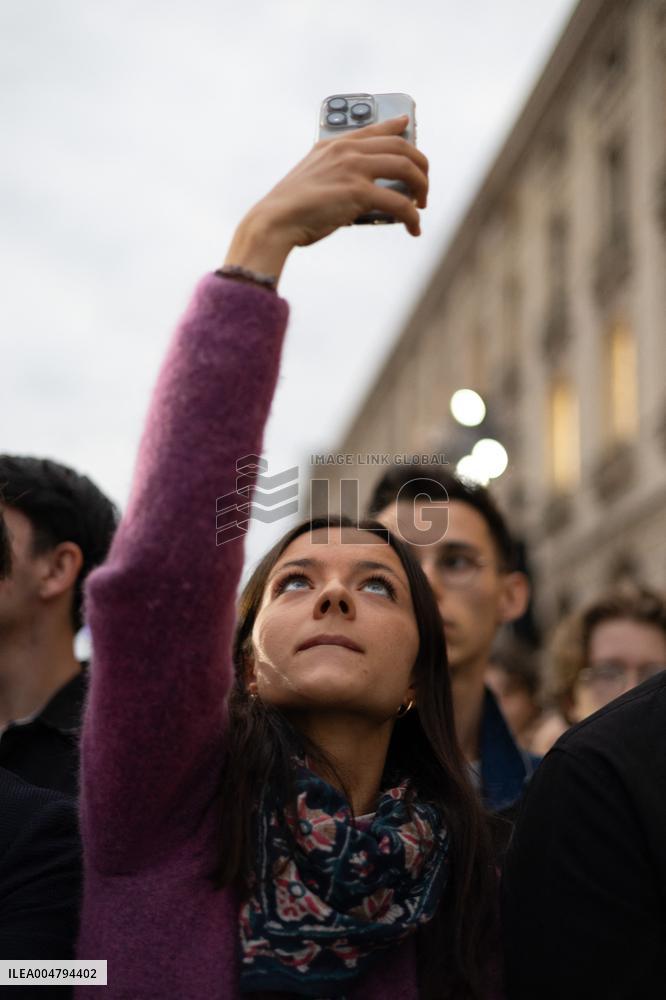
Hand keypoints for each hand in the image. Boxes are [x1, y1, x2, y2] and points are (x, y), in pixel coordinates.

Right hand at [224, 116, 428, 283]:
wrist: (275, 221)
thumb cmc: (292, 208)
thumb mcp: (311, 177)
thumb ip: (334, 173)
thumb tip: (362, 194)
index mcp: (334, 145)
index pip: (374, 129)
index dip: (396, 126)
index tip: (408, 125)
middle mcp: (347, 151)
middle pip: (401, 148)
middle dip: (420, 167)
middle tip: (422, 187)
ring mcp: (353, 169)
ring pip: (407, 169)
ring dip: (421, 188)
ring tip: (421, 205)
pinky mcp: (358, 192)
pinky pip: (400, 203)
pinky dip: (412, 217)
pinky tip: (414, 228)